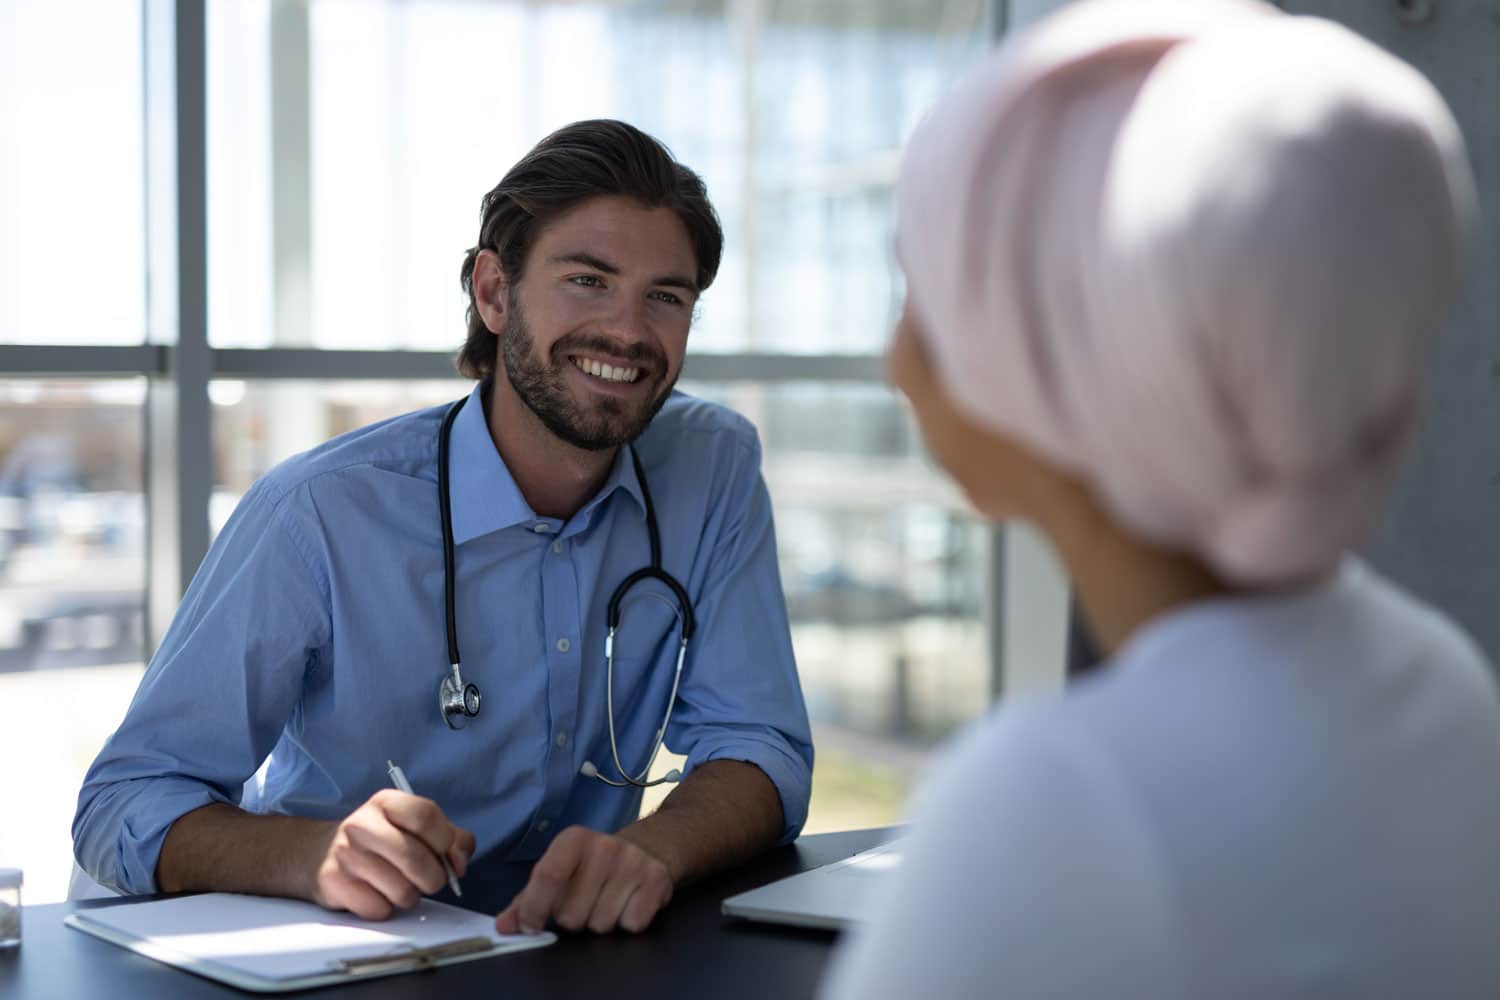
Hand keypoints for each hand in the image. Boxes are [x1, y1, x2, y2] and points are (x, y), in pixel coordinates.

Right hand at [309, 789, 475, 919]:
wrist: (322, 853)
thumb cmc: (384, 841)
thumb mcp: (418, 828)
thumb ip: (453, 840)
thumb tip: (459, 864)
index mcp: (387, 802)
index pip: (426, 816)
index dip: (445, 840)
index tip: (444, 852)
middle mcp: (361, 824)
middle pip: (416, 859)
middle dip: (434, 878)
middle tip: (429, 879)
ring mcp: (344, 854)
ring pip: (402, 892)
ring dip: (410, 896)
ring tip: (399, 884)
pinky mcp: (333, 884)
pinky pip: (379, 910)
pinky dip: (385, 909)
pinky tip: (376, 894)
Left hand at [496, 826, 672, 934]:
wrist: (648, 849)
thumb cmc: (593, 866)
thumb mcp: (559, 870)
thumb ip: (527, 899)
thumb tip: (503, 927)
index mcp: (573, 840)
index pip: (547, 877)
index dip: (534, 909)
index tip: (530, 925)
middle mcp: (604, 846)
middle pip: (572, 914)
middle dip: (574, 918)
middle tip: (585, 901)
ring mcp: (633, 863)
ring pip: (600, 925)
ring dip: (600, 922)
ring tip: (608, 900)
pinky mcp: (657, 881)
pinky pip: (631, 925)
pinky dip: (628, 922)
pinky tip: (629, 903)